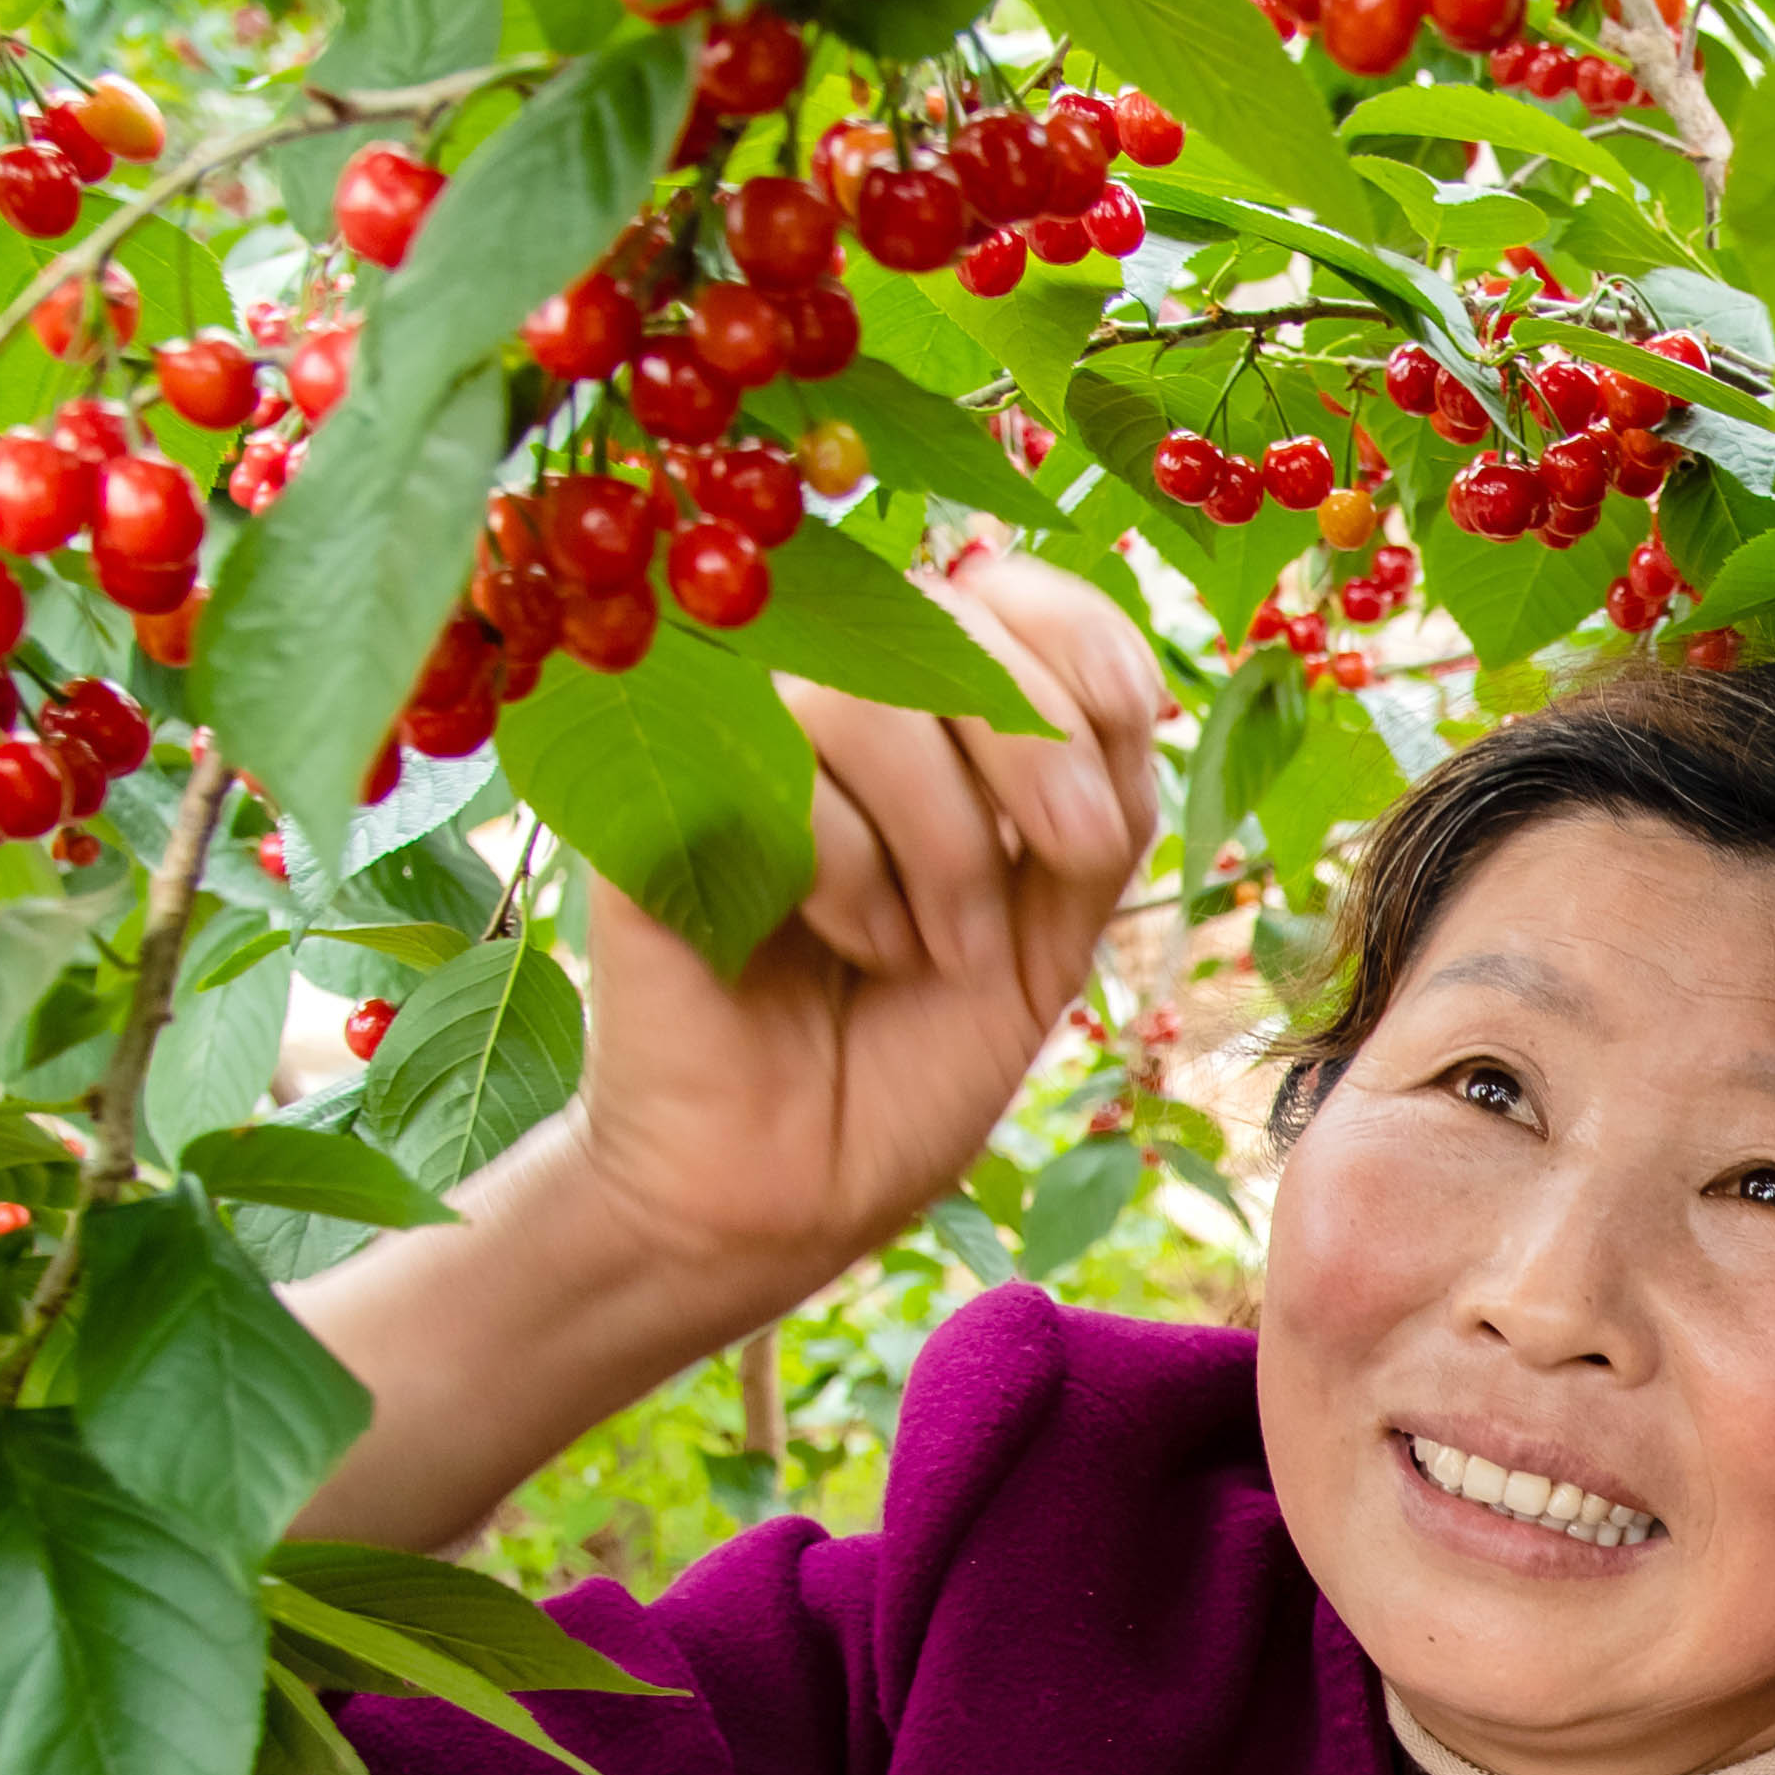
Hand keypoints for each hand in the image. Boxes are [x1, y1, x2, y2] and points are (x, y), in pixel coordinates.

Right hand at [569, 545, 1163, 1319]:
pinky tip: (849, 948)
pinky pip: (776, 776)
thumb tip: (1126, 676)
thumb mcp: (1052, 922)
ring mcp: (717, 744)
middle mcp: (807, 700)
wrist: (793, 1188)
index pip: (1002, 587)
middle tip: (1065, 859)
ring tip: (939, 947)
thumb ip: (1095, 798)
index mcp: (911, 709)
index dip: (1081, 633)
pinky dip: (851, 877)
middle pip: (938, 619)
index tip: (1131, 724)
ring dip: (949, 842)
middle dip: (1037, 745)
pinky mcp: (642, 805)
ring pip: (864, 697)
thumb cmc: (916, 1050)